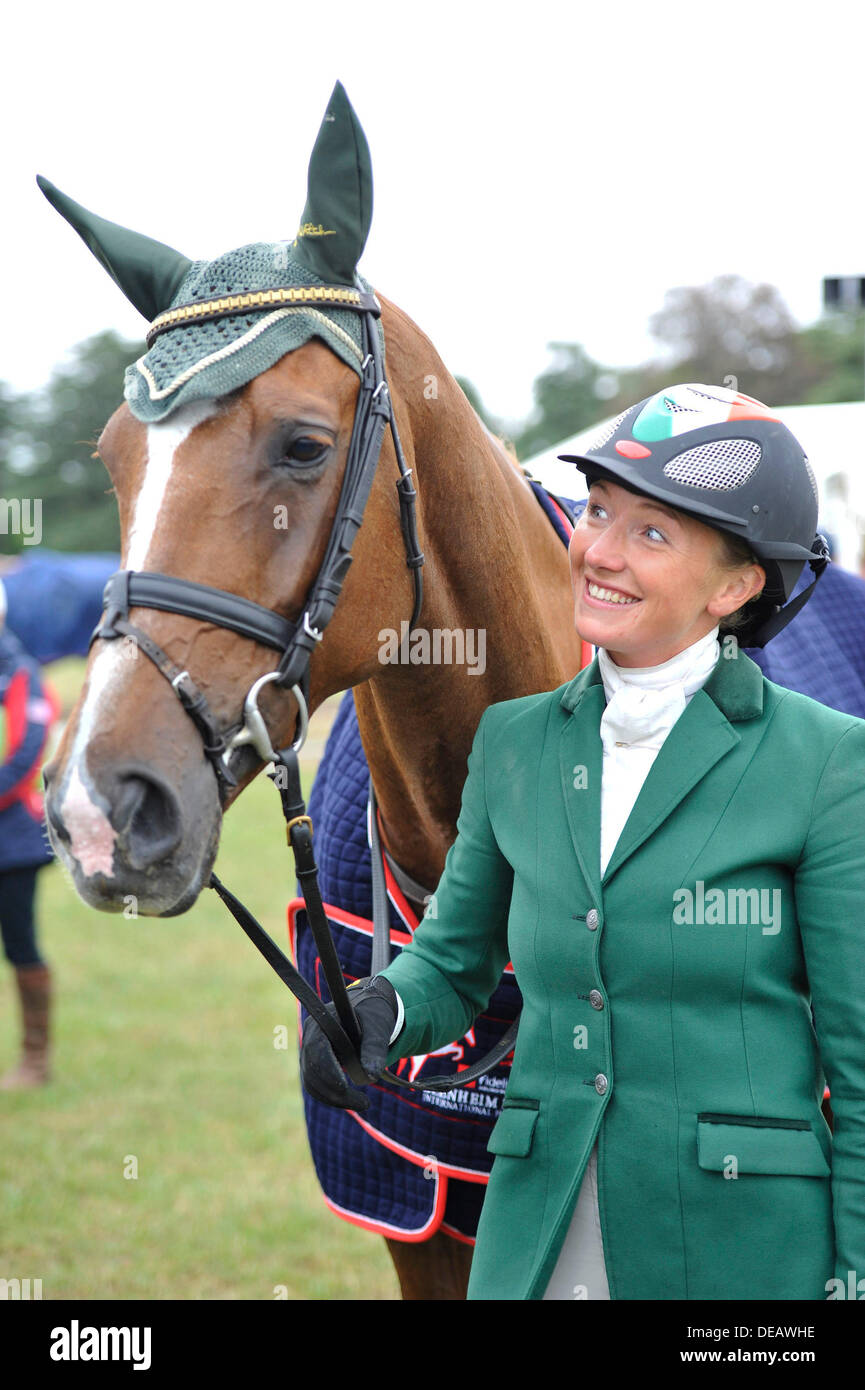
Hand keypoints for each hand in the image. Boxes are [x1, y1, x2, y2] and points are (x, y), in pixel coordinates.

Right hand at [299, 975, 398, 1111]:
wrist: (368, 1010)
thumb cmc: (373, 1015)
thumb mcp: (378, 1027)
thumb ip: (374, 1047)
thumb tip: (370, 1076)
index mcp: (323, 1019)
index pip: (317, 1048)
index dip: (328, 1070)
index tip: (346, 1086)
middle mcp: (310, 1035)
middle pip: (312, 1069)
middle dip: (335, 1091)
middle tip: (364, 1103)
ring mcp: (308, 1050)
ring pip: (311, 1081)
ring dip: (334, 1098)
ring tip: (363, 1103)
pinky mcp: (312, 1063)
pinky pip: (315, 1085)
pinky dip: (331, 1096)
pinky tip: (351, 1100)